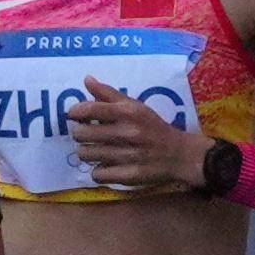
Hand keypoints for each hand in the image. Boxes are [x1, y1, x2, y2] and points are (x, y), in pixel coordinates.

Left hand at [64, 83, 204, 187]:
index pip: (87, 109)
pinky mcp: (128, 176)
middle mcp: (127, 133)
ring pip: (84, 154)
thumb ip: (108, 94)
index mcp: (128, 113)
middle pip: (80, 134)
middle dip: (81, 134)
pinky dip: (99, 172)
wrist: (180, 154)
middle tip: (90, 135)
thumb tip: (86, 79)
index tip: (77, 116)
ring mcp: (128, 156)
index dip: (75, 113)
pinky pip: (96, 175)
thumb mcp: (135, 107)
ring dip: (88, 153)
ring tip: (98, 150)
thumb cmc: (153, 127)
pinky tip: (108, 166)